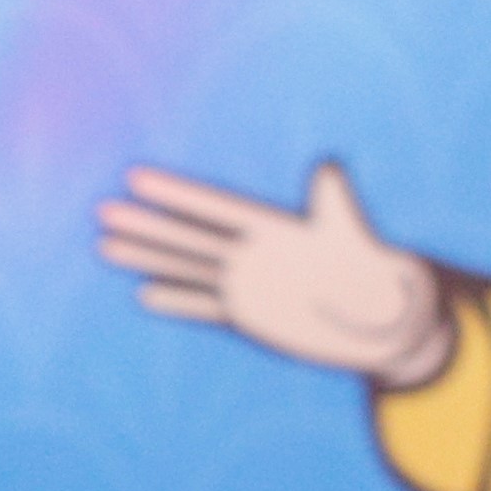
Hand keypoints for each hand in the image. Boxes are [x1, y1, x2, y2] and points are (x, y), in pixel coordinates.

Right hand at [97, 160, 458, 389]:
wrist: (389, 324)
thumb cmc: (385, 277)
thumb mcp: (360, 240)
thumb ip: (339, 205)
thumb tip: (327, 167)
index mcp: (279, 229)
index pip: (217, 207)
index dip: (177, 194)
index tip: (136, 177)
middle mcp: (257, 253)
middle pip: (192, 235)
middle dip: (148, 223)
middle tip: (101, 209)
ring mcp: (251, 284)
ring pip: (189, 267)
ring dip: (149, 257)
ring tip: (105, 243)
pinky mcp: (253, 315)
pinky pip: (206, 306)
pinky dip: (177, 300)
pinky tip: (145, 293)